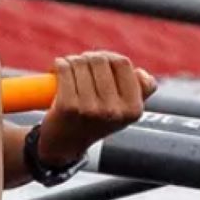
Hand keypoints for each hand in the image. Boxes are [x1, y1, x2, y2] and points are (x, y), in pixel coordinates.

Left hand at [33, 51, 155, 166]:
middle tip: (81, 65)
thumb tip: (141, 73)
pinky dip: (59, 64)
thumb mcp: (125, 110)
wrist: (66, 143)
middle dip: (88, 58)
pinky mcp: (67, 106)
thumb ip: (140, 90)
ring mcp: (90, 109)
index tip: (100, 62)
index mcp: (133, 109)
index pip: (123, 63)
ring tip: (69, 69)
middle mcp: (113, 111)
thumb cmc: (97, 119)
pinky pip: (64, 69)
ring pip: (80, 63)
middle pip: (100, 60)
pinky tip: (57, 69)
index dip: (109, 56)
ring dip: (72, 61)